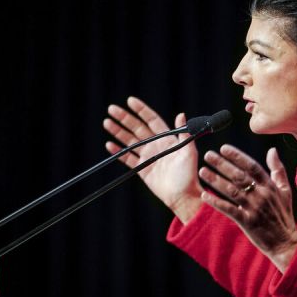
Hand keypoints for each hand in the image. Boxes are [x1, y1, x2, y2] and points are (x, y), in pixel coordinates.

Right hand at [103, 96, 202, 222]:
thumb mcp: (189, 152)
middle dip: (124, 118)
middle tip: (111, 109)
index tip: (130, 101)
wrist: (183, 196)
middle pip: (137, 128)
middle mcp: (156, 145)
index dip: (141, 110)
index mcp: (167, 139)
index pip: (151, 120)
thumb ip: (184, 134)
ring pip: (130, 141)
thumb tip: (181, 114)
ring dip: (118, 131)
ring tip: (107, 122)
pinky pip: (128, 158)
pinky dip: (118, 152)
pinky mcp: (142, 169)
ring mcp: (148, 157)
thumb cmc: (189, 174)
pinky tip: (109, 144)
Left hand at [198, 144, 296, 272]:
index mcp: (270, 186)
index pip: (252, 166)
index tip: (223, 148)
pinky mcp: (248, 222)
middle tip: (208, 155)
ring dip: (216, 180)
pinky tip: (205, 195)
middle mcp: (262, 194)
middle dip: (222, 164)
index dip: (237, 156)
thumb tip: (272, 150)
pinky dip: (217, 202)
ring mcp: (255, 208)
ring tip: (203, 172)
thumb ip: (278, 170)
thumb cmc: (283, 215)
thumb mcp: (285, 190)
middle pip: (239, 176)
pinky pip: (230, 210)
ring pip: (232, 191)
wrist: (286, 243)